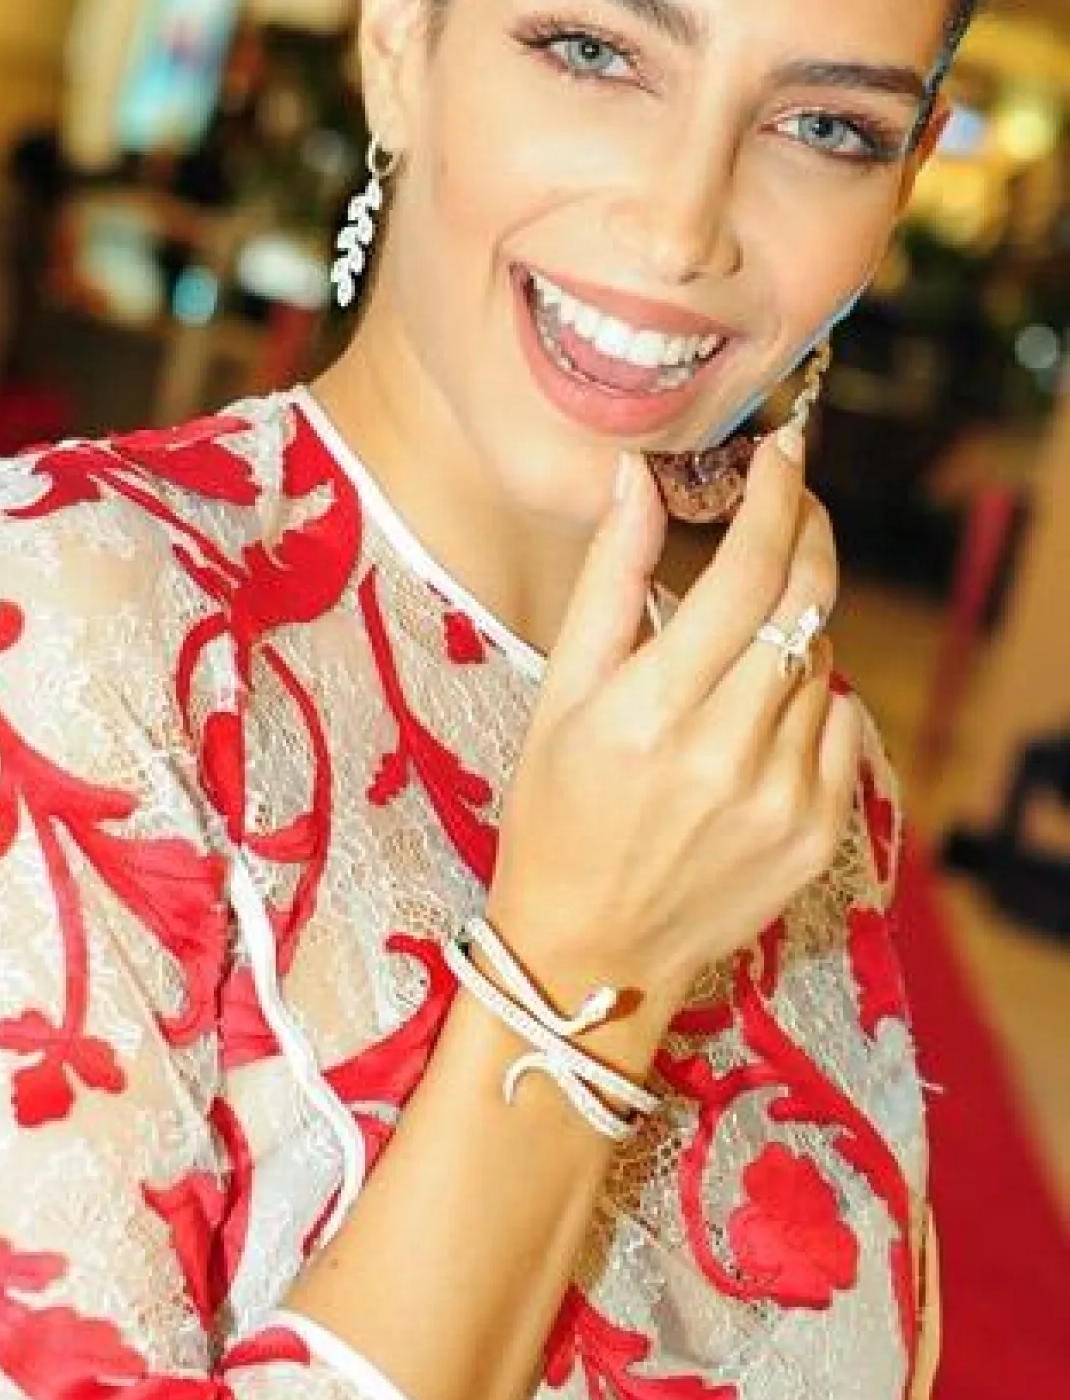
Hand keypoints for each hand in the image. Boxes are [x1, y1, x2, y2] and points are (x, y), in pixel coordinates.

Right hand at [487, 429, 862, 1047]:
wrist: (590, 951)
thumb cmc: (557, 813)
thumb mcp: (562, 695)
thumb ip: (609, 581)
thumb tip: (636, 477)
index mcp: (652, 710)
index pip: (746, 571)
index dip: (775, 496)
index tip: (784, 447)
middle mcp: (727, 753)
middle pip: (805, 603)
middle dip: (807, 533)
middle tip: (793, 499)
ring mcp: (783, 798)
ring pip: (821, 663)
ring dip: (791, 633)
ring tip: (733, 659)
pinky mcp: (818, 833)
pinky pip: (843, 725)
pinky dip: (811, 699)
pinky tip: (758, 719)